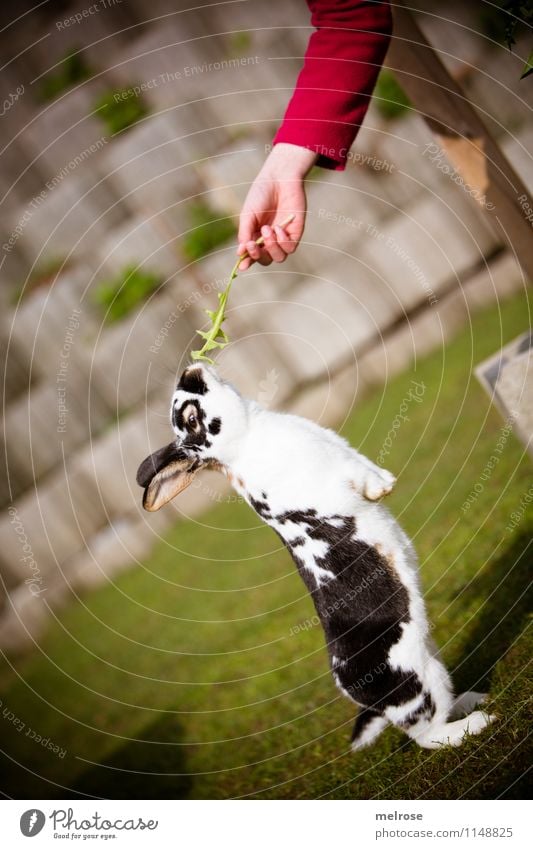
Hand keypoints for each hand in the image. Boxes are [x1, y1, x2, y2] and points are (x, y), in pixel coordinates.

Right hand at [237, 143, 316, 269]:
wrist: (280, 179)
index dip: (247, 262)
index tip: (242, 266)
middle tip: (252, 244)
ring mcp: (283, 238)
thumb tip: (240, 253)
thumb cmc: (261, 195)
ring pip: (279, 257)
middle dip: (258, 255)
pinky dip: (282, 241)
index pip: (252, 255)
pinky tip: (279, 227)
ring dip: (271, 246)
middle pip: (265, 260)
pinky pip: (290, 248)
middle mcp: (269, 240)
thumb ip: (245, 233)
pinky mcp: (295, 233)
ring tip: (268, 229)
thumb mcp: (248, 215)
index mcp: (255, 236)